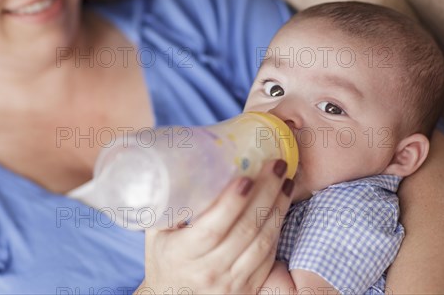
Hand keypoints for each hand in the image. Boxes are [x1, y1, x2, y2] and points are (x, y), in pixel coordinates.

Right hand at [136, 159, 293, 294]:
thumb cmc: (163, 260)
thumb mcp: (157, 233)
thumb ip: (168, 204)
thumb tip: (185, 163)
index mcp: (182, 254)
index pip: (212, 228)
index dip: (231, 203)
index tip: (246, 178)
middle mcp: (209, 271)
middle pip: (245, 230)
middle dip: (266, 194)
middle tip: (278, 166)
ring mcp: (231, 283)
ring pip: (263, 243)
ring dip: (279, 208)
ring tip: (286, 181)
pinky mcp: (248, 289)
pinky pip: (268, 256)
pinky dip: (278, 228)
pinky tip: (281, 207)